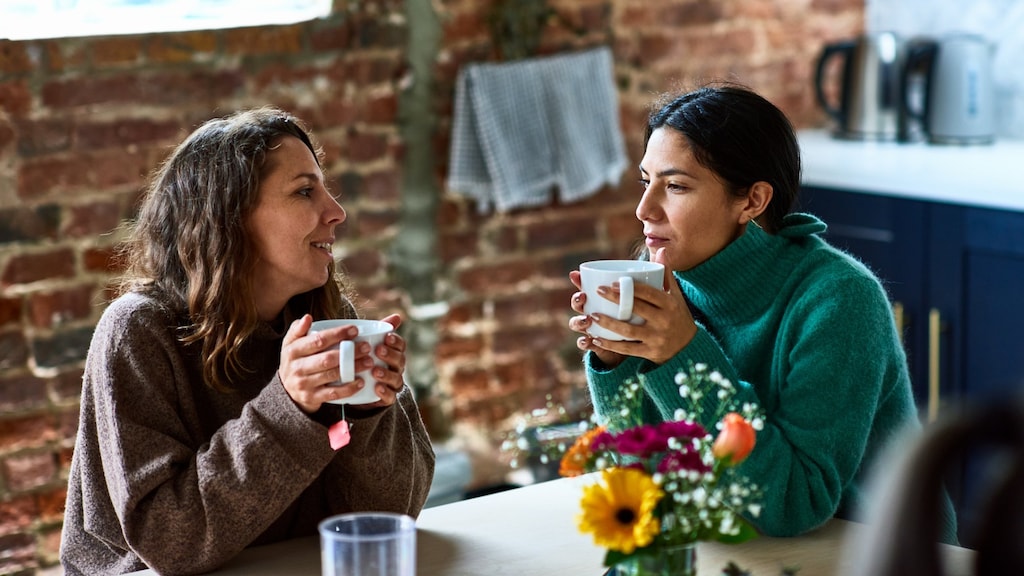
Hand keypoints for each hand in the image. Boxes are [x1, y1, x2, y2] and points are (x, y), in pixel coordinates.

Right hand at [279, 314, 406, 412]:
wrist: (287, 389)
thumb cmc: (295, 360)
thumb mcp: (292, 343)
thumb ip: (299, 329)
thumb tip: (308, 317)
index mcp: (293, 350)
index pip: (318, 340)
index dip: (337, 334)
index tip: (355, 330)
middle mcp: (297, 367)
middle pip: (327, 358)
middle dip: (350, 352)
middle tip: (367, 347)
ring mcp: (304, 384)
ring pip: (332, 375)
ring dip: (353, 368)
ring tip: (369, 362)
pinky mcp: (312, 397)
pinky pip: (333, 393)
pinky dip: (348, 388)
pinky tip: (361, 382)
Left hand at [352, 313, 406, 409]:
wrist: (359, 388)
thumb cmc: (367, 360)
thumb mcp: (370, 345)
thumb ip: (380, 330)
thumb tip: (397, 316)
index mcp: (394, 353)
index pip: (400, 346)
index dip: (396, 341)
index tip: (387, 337)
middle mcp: (396, 368)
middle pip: (400, 361)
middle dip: (390, 355)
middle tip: (379, 350)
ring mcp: (393, 384)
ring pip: (396, 379)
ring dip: (386, 374)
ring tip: (375, 371)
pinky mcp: (386, 398)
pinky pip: (390, 397)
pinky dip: (385, 392)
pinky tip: (377, 388)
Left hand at [569, 249, 698, 365]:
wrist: (689, 346)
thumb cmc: (677, 315)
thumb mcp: (675, 295)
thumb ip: (666, 275)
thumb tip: (660, 251)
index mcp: (669, 304)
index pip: (649, 293)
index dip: (630, 287)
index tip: (612, 282)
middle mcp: (664, 321)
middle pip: (637, 309)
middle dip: (616, 300)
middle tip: (597, 291)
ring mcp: (657, 338)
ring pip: (629, 331)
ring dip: (609, 323)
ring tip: (592, 315)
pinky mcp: (650, 353)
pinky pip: (627, 349)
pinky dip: (610, 345)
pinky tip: (596, 338)